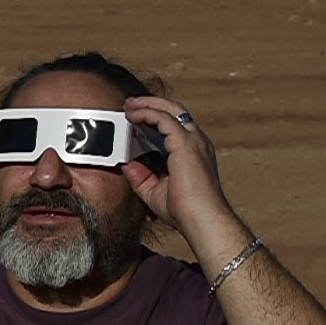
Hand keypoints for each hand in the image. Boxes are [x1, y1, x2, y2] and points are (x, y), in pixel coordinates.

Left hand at [120, 97, 237, 240]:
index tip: (133, 118)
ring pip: (170, 109)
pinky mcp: (185, 143)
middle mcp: (196, 142)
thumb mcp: (153, 190)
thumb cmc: (183, 211)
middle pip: (174, 111)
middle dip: (150, 104)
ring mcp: (193, 141)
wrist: (201, 220)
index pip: (174, 126)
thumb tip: (124, 162)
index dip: (153, 118)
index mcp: (192, 152)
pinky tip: (132, 115)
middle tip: (130, 104)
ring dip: (146, 104)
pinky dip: (146, 113)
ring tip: (128, 105)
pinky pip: (163, 118)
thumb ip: (140, 174)